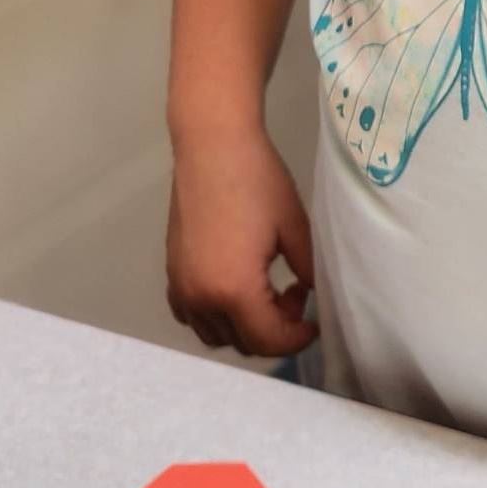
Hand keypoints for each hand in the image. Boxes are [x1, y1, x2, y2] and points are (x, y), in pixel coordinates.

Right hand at [165, 126, 317, 356]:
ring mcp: (181, 287)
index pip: (268, 340)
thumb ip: (308, 272)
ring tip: (266, 289)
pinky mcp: (172, 272)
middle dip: (274, 328)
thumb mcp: (295, 228)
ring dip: (244, 324)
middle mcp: (201, 298)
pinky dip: (215, 314)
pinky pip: (192, 315)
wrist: (213, 145)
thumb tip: (314, 298)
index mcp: (234, 290)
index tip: (314, 322)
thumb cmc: (258, 180)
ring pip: (215, 333)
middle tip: (294, 292)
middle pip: (242, 342)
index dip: (297, 337)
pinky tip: (234, 285)